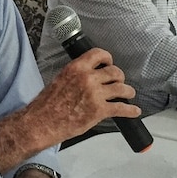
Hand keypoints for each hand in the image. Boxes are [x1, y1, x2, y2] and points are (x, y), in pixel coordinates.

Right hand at [0, 48, 140, 172]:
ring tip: (129, 94)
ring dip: (128, 91)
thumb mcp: (60, 79)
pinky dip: (131, 111)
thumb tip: (89, 76)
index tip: (109, 63)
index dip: (108, 58)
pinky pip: (121, 108)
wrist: (42, 122)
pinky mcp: (99, 111)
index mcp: (77, 68)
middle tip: (118, 82)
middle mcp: (88, 78)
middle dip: (119, 77)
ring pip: (121, 88)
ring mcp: (95, 94)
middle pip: (114, 72)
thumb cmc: (47, 104)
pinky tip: (134, 111)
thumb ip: (77, 75)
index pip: (99, 54)